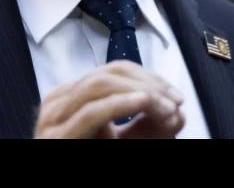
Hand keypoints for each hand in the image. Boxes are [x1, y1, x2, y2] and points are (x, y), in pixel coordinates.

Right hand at [34, 60, 184, 138]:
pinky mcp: (56, 137)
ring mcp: (53, 117)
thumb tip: (179, 114)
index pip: (116, 71)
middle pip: (109, 74)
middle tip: (175, 101)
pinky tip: (144, 103)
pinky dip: (121, 104)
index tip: (177, 97)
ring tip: (166, 107)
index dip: (150, 78)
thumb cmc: (96, 161)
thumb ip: (152, 126)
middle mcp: (59, 101)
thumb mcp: (130, 142)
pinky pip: (91, 112)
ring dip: (140, 92)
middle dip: (148, 83)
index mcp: (74, 96)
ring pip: (100, 85)